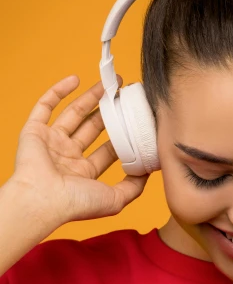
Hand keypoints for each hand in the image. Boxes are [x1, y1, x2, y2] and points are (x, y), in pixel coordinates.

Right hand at [11, 74, 149, 226]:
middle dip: (108, 111)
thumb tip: (148, 171)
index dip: (122, 134)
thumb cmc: (76, 204)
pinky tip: (76, 79)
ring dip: (90, 97)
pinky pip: (45, 107)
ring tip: (109, 84)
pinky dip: (58, 92)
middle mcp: (67, 158)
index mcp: (84, 174)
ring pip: (73, 114)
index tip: (136, 119)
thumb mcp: (115, 199)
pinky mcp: (34, 132)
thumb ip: (134, 187)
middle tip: (123, 95)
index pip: (107, 150)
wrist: (42, 200)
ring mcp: (51, 143)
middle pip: (92, 128)